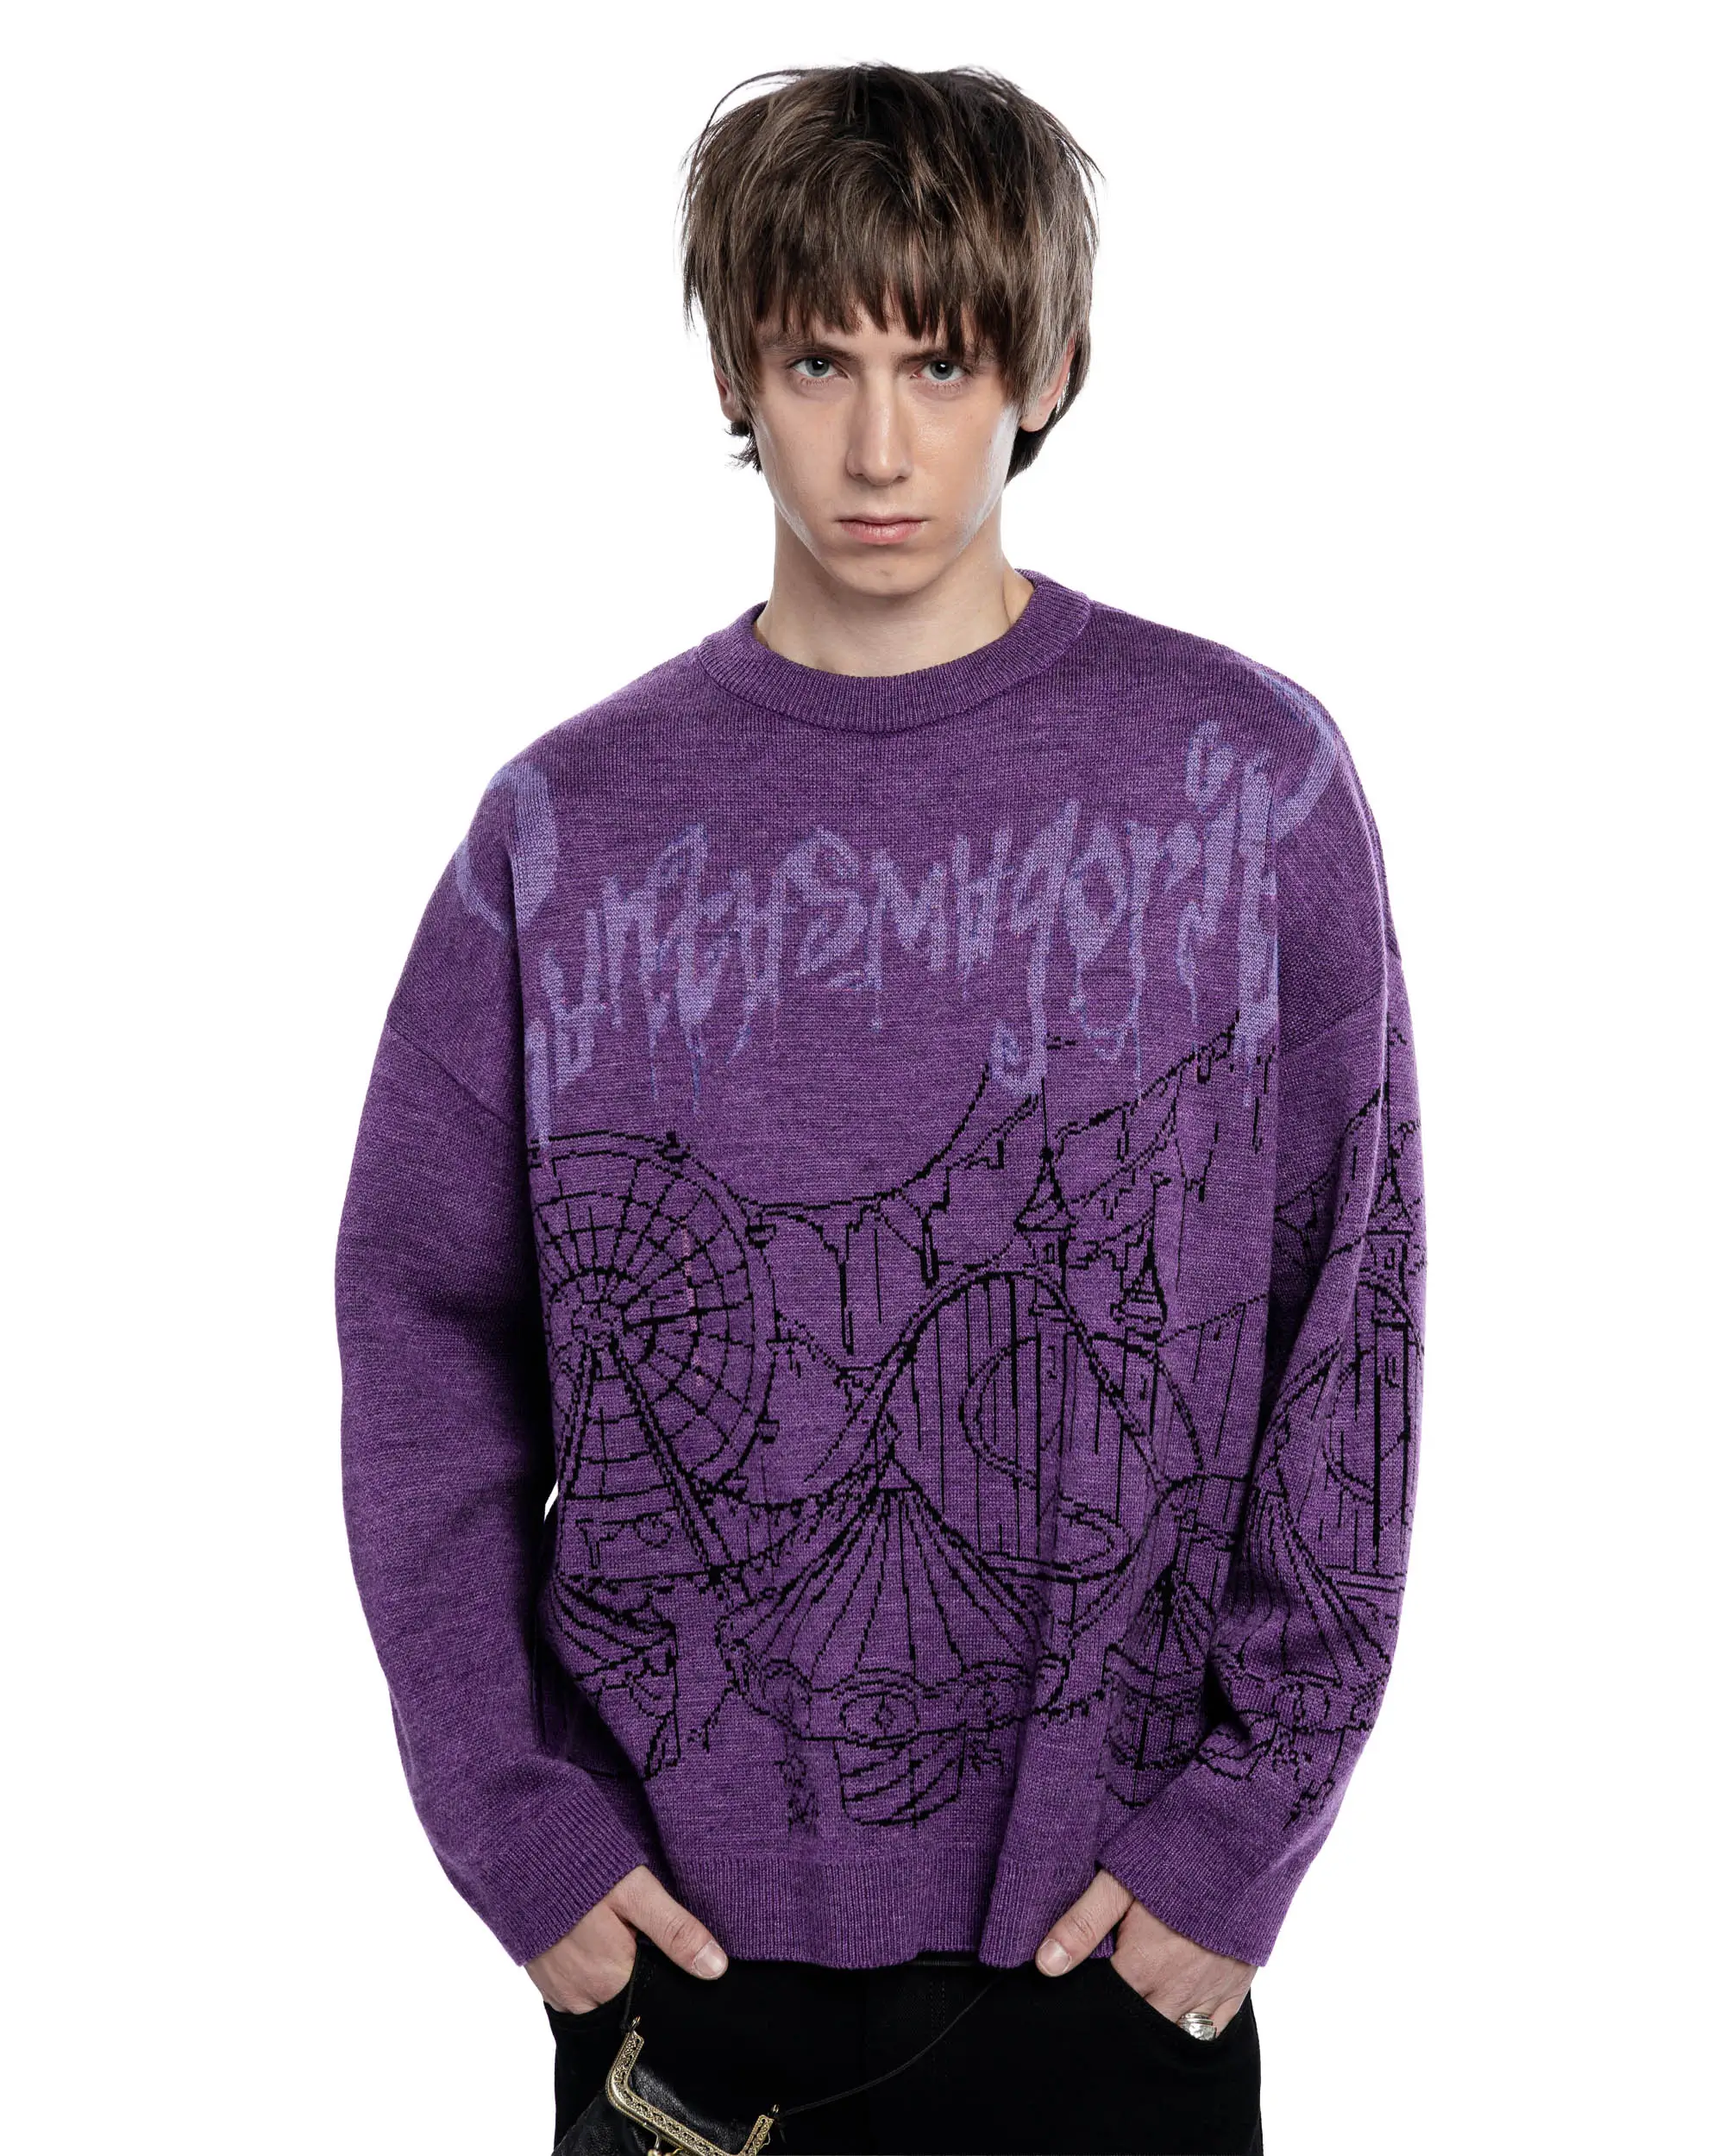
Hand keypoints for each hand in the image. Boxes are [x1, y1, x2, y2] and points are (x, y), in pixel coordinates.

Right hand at [526, 1863, 728, 2014]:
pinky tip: (600, 1952)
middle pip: (626, 2008)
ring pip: (599, 2004)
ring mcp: (556, 1989)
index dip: (671, 1990)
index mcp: (610, 1979)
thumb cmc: (580, 1866)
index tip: (687, 1977)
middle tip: (654, 1954)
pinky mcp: (540, 1977)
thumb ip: (675, 1931)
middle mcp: (580, 1995)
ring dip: (615, 1985)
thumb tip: (716, 1969)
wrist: (517, 1852)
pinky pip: (574, 1995)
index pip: (653, 2005)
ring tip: (628, 1951)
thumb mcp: (637, 1891)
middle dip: (643, 1988)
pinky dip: (590, 1981)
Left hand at [1034, 1868, 1256, 2034]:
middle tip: (1110, 1997)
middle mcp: (1177, 1991)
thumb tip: (1046, 1966)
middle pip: (1139, 2027)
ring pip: (1175, 2034)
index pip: (1105, 2008)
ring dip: (1156, 2024)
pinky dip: (1193, 2028)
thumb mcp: (1120, 1881)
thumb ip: (1082, 1925)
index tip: (1080, 1994)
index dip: (1090, 2002)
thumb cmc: (1176, 1856)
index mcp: (1143, 1967)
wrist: (1242, 1844)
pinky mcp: (1236, 1988)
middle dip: (1122, 2020)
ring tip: (1141, 2002)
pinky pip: (1212, 2030)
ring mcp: (1210, 1992)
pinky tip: (1176, 2012)